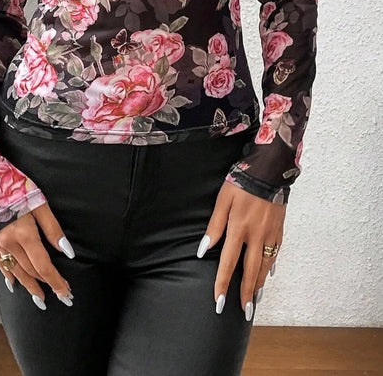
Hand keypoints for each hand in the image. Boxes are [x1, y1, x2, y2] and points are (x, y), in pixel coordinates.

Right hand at [0, 202, 75, 309]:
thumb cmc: (16, 187)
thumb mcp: (40, 204)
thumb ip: (53, 229)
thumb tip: (66, 250)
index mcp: (24, 234)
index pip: (43, 265)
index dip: (55, 280)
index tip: (65, 291)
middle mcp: (10, 243)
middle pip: (31, 271)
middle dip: (46, 284)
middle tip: (59, 295)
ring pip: (16, 271)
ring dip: (29, 285)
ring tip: (39, 297)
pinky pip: (0, 263)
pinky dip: (8, 275)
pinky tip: (13, 283)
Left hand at [196, 180, 286, 319]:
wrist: (270, 170)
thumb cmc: (242, 183)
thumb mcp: (223, 201)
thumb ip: (214, 226)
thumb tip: (203, 249)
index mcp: (239, 228)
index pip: (228, 263)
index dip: (222, 283)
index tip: (218, 301)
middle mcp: (256, 236)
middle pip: (250, 271)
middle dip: (246, 293)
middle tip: (244, 311)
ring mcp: (270, 234)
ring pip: (265, 265)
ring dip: (259, 284)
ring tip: (255, 299)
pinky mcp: (279, 229)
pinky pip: (275, 253)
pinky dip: (271, 266)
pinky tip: (268, 274)